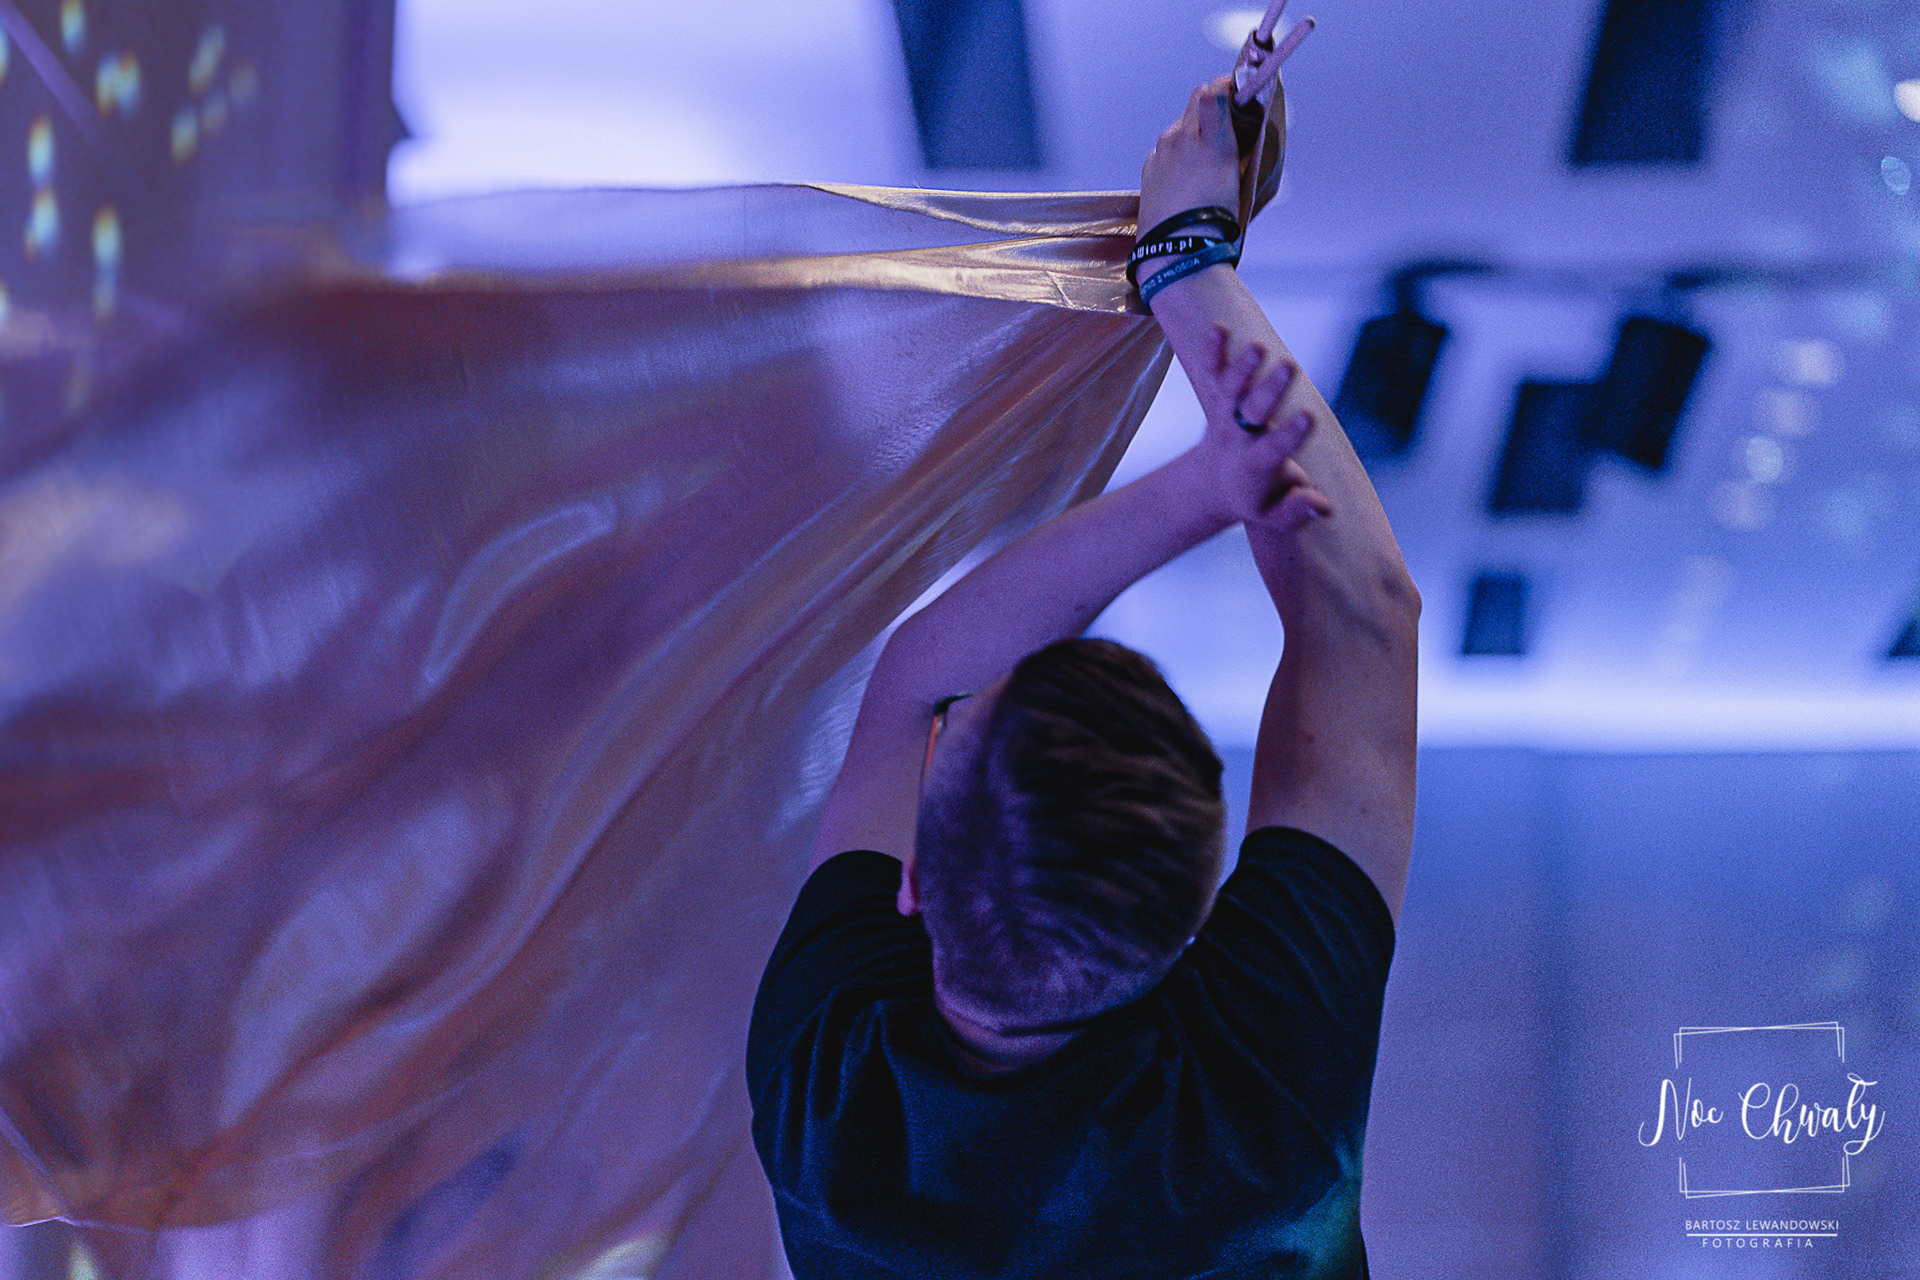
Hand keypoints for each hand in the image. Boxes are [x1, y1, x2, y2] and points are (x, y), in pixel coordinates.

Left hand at [1137, 76, 1240, 264]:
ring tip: (1209, 154)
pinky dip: (1179, 149)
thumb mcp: (1242, 181)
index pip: (1214, 90)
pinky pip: (1167, 146)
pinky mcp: (1150, 167)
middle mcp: (1180, 138)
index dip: (1229, 85)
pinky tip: (1188, 173)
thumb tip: (1245, 129)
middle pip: (1196, 100)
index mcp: (1210, 140)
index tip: (1241, 91)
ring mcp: (1161, 151)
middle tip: (1231, 118)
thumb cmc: (1217, 223)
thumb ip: (1243, 146)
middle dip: (1214, 102)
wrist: (1177, 251)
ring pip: (1181, 125)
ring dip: (1196, 128)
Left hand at [1189, 324, 1332, 531]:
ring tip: (1257, 346)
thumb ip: (1297, 511)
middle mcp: (1238, 436)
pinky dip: (1213, 352)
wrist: (1208, 485)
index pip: (1275, 448)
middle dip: (1270, 389)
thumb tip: (1323, 504)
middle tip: (1288, 366)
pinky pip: (1211, 373)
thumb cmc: (1254, 499)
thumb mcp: (1274, 517)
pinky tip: (1219, 327)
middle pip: (1252, 411)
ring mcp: (1225, 415)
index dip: (1291, 434)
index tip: (1309, 417)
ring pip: (1230, 389)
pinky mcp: (1216, 399)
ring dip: (1243, 367)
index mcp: (1256, 464)